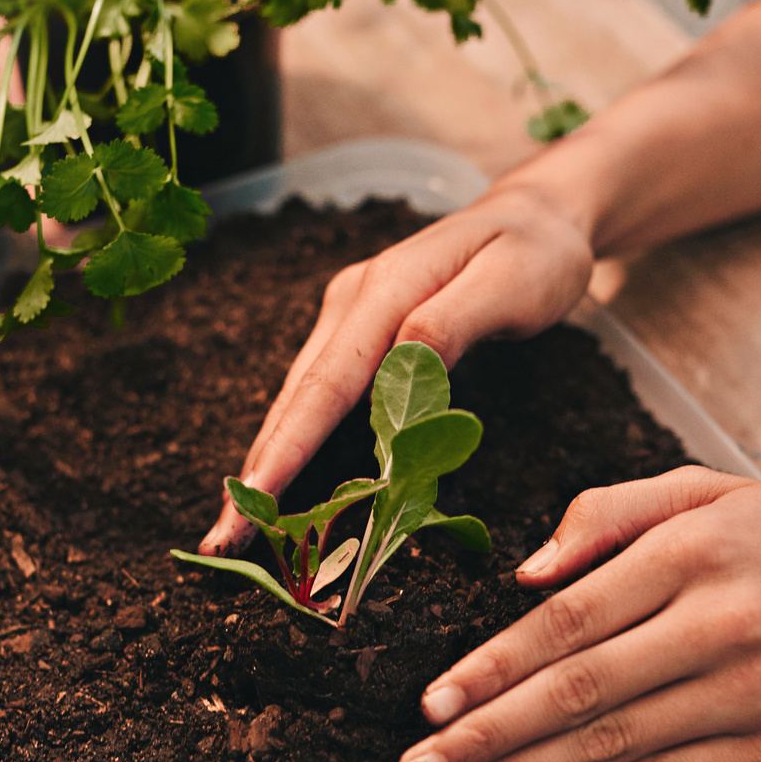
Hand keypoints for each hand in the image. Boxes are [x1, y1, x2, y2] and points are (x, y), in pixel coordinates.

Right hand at [199, 181, 593, 552]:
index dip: (288, 446)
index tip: (254, 499)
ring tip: (237, 530)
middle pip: (296, 399)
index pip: (326, 382)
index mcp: (384, 289)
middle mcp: (351, 302)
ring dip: (268, 464)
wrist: (536, 218)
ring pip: (299, 402)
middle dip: (258, 473)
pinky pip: (320, 399)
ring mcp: (349, 318)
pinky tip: (278, 487)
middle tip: (223, 542)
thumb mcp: (511, 283)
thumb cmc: (534, 255)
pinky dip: (296, 445)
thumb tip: (400, 364)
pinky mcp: (359, 336)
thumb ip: (452, 322)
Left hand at [396, 467, 760, 761]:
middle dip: (485, 739)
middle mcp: (719, 625)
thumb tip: (524, 573)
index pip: (569, 619)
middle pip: (577, 693)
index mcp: (694, 551)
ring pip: (612, 747)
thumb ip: (610, 513)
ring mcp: (749, 696)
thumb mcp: (710, 489)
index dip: (491, 667)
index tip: (430, 704)